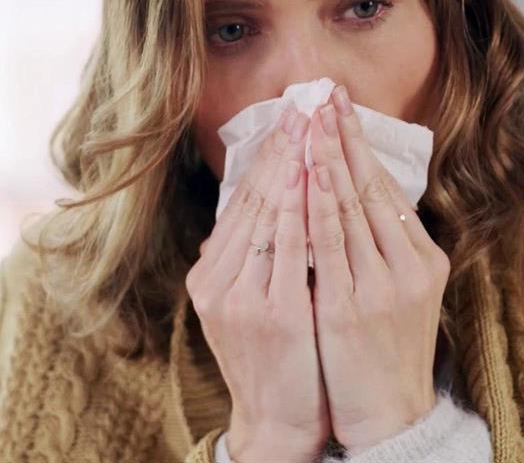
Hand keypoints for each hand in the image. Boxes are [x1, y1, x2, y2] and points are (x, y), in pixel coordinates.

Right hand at [185, 102, 330, 462]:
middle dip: (282, 146)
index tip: (291, 115)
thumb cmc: (278, 358)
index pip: (244, 200)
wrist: (280, 421)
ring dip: (291, 163)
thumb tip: (261, 207)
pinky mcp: (273, 312)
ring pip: (268, 214)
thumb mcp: (250, 303)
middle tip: (304, 102)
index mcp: (213, 274)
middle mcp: (219, 279)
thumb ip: (251, 257)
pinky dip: (299, 206)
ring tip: (309, 123)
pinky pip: (288, 247)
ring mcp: (242, 295)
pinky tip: (311, 174)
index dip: (269, 154)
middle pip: (254, 198)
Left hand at [305, 85, 449, 453]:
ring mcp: (381, 287)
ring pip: (350, 209)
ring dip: (328, 159)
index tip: (341, 104)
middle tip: (324, 93)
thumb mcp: (402, 294)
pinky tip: (303, 176)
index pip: (386, 188)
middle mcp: (408, 267)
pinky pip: (328, 246)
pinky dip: (315, 206)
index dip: (361, 143)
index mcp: (423, 259)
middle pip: (370, 188)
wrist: (389, 415)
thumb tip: (358, 193)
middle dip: (344, 137)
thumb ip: (384, 246)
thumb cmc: (387, 351)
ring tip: (311, 120)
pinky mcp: (351, 308)